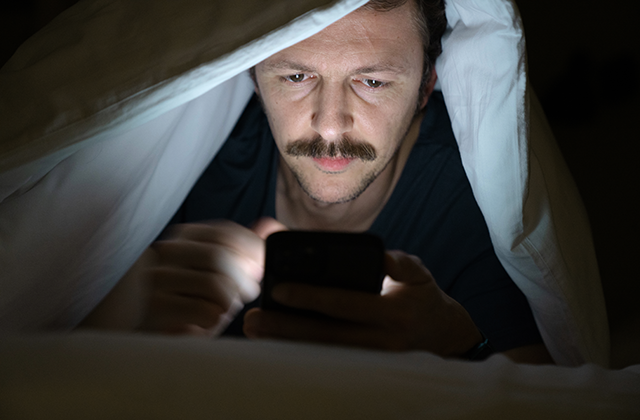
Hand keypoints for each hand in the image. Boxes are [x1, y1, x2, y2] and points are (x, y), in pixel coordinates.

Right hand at [140, 218, 284, 334]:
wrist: (159, 336)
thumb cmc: (195, 299)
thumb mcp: (222, 270)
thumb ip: (245, 247)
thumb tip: (270, 226)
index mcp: (183, 235)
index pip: (225, 233)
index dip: (251, 251)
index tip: (260, 269)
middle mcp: (165, 252)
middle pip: (219, 257)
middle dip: (242, 279)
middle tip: (248, 292)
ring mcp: (156, 279)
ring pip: (214, 285)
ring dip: (229, 302)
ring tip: (223, 309)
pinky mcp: (156, 308)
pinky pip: (204, 311)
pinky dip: (214, 320)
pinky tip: (205, 323)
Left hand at [243, 250, 481, 356]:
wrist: (443, 337)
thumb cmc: (422, 297)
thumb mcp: (417, 273)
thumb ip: (397, 262)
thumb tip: (376, 255)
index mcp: (393, 313)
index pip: (344, 304)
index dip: (310, 298)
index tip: (279, 290)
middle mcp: (381, 342)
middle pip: (325, 337)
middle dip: (286, 329)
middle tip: (253, 319)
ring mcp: (372, 361)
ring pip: (323, 354)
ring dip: (287, 345)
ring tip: (257, 333)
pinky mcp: (365, 369)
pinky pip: (329, 361)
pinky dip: (302, 353)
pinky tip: (277, 345)